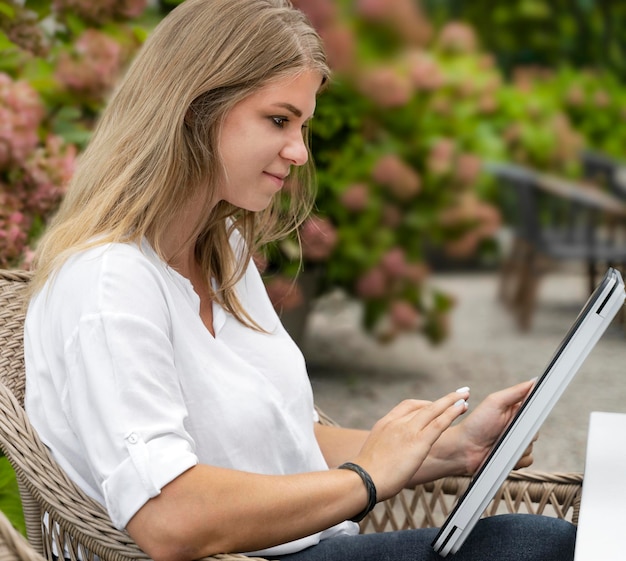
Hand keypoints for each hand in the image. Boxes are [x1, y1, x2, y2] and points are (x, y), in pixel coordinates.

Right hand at [352, 389, 469, 500]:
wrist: (363, 480)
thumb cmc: (366, 475)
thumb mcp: (373, 455)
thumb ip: (385, 450)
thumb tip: (388, 459)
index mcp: (385, 424)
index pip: (407, 407)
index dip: (424, 404)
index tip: (435, 405)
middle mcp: (397, 422)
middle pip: (423, 405)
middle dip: (442, 399)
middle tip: (457, 394)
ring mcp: (408, 430)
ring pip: (434, 409)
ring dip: (451, 401)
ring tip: (465, 395)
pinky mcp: (419, 442)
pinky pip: (439, 423)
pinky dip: (452, 413)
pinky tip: (462, 408)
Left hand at [455, 380, 536, 474]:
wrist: (464, 448)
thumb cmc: (476, 423)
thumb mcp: (495, 402)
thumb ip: (515, 392)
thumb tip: (533, 381)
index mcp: (514, 411)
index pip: (534, 410)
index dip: (535, 413)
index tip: (531, 414)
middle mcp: (516, 427)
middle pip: (535, 430)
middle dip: (524, 431)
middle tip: (509, 429)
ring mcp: (515, 443)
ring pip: (531, 445)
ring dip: (519, 445)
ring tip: (502, 441)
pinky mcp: (514, 458)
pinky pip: (528, 459)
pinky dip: (518, 457)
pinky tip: (505, 453)